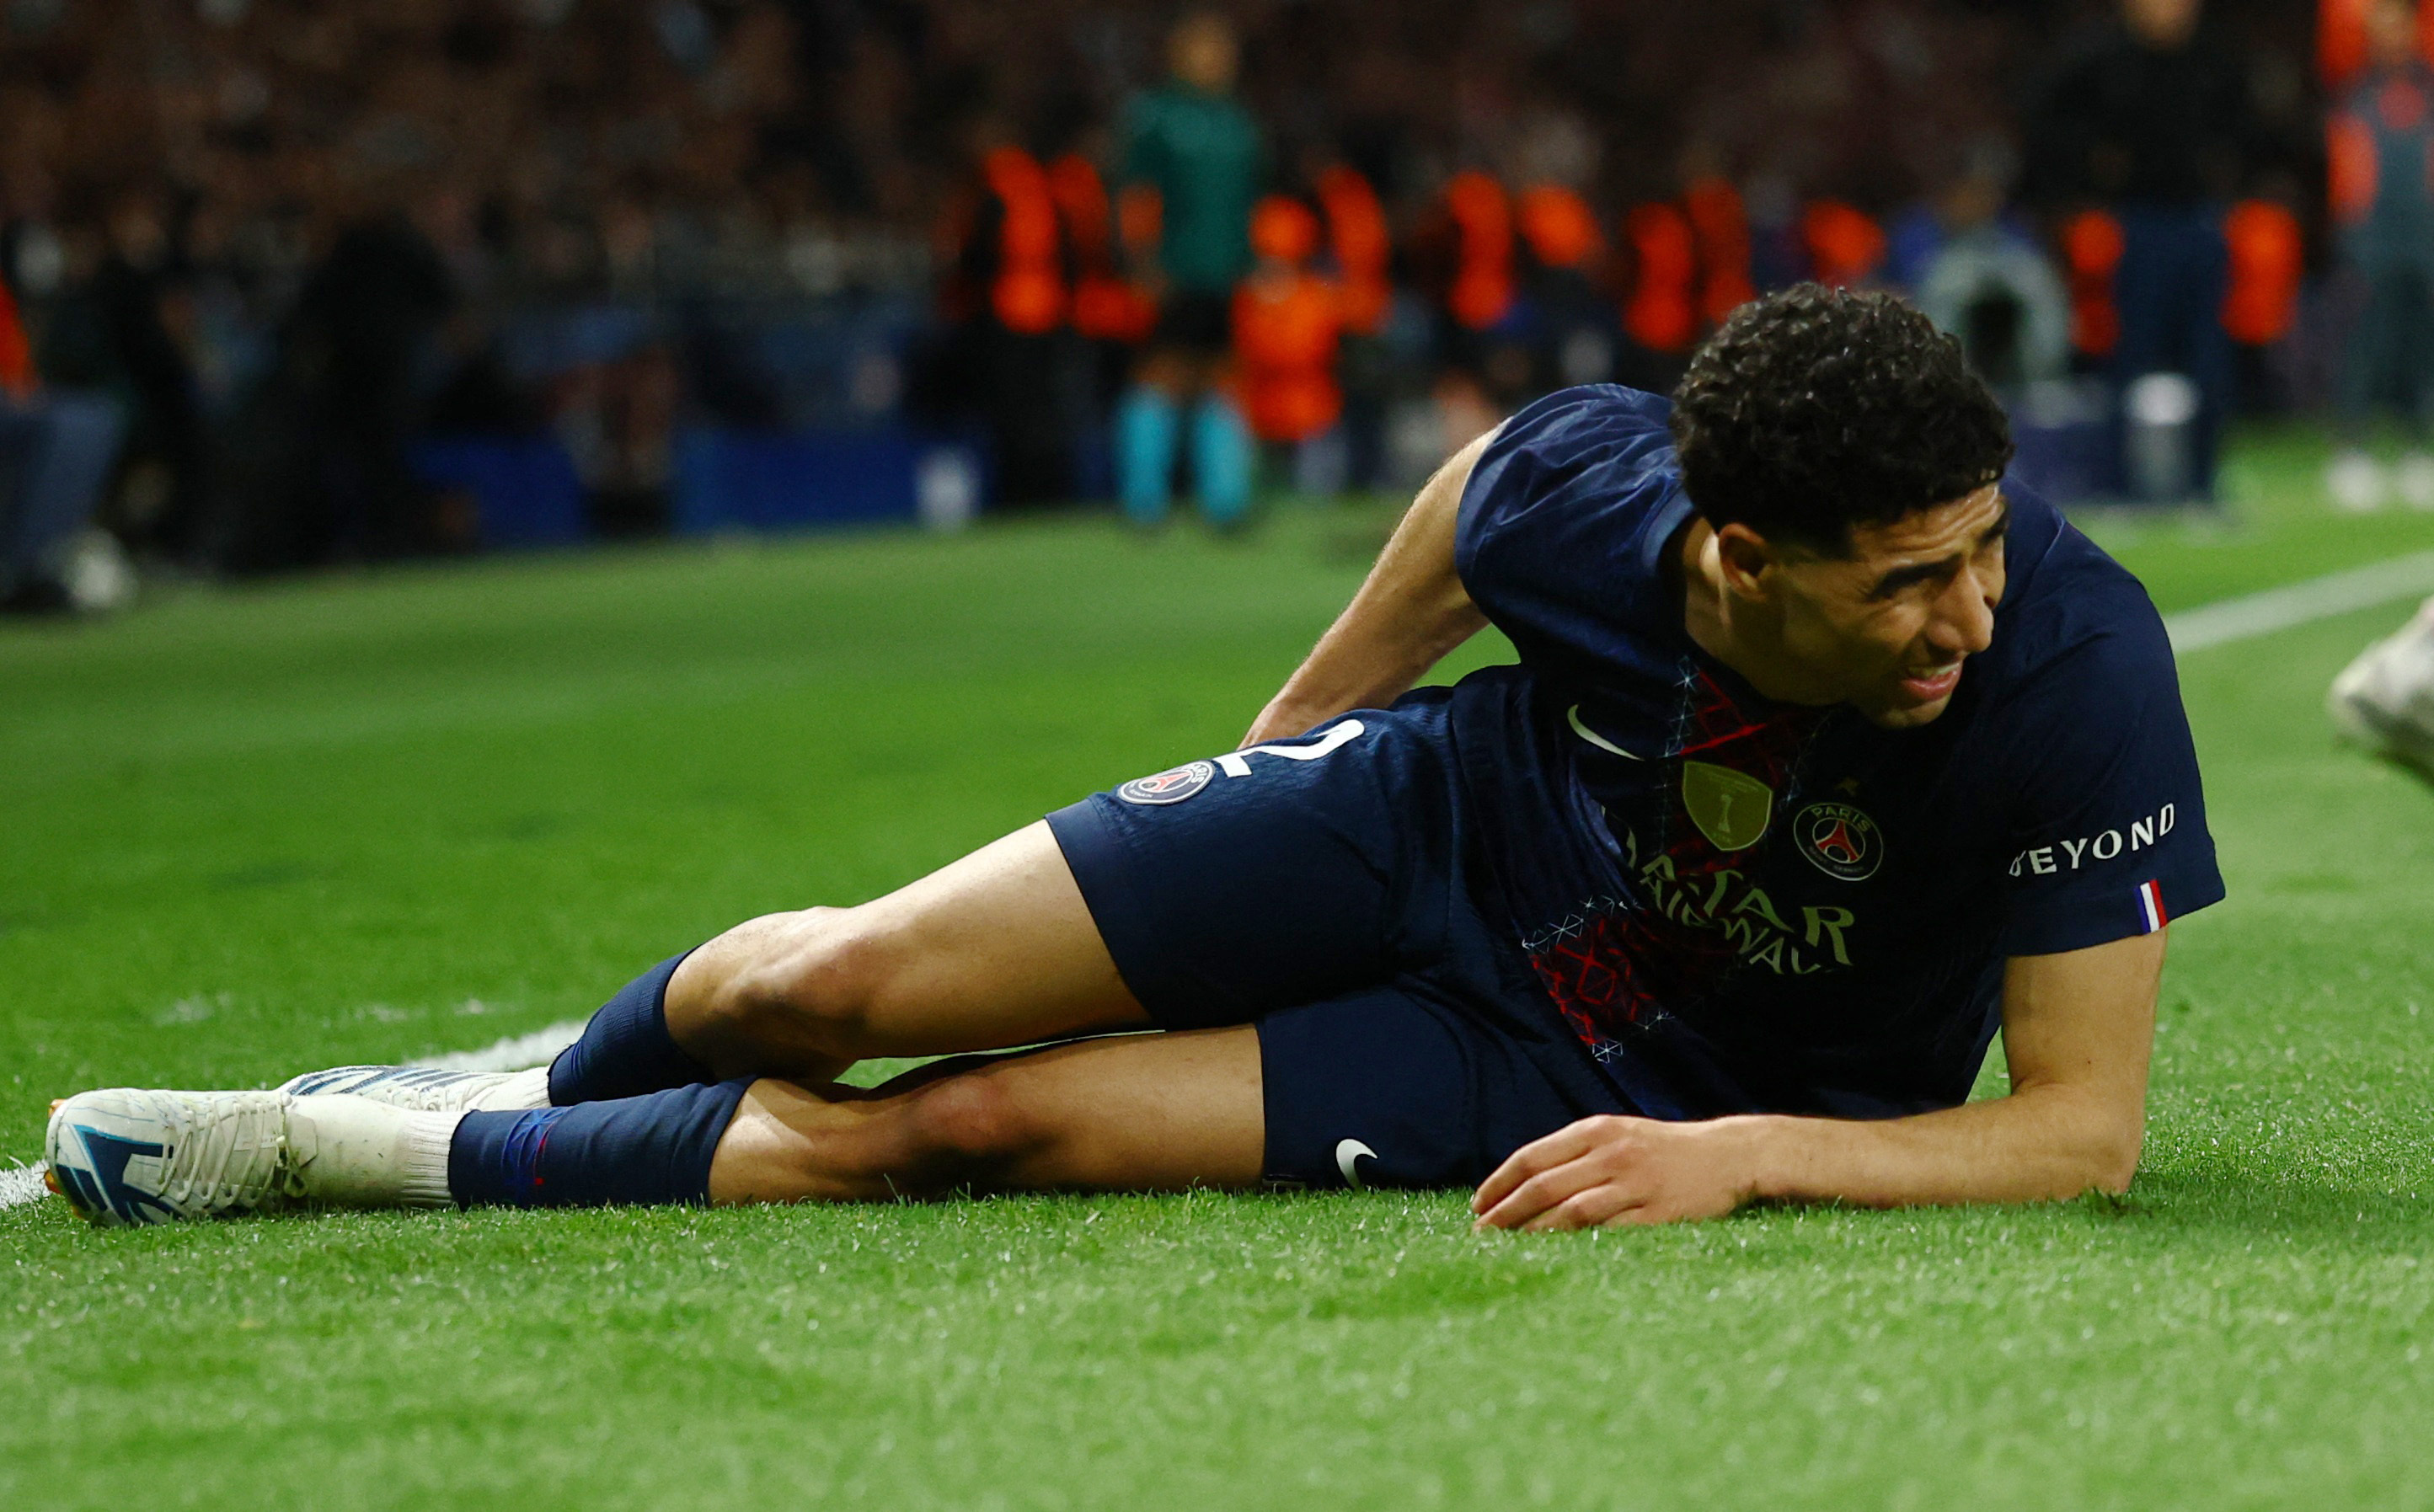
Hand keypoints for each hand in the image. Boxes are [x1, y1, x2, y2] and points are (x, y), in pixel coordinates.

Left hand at [1470, 1114, 1759, 1230]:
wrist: (1728, 1155)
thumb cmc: (1664, 1149)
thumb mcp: (1618, 1134)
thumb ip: (1576, 1152)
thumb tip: (1524, 1181)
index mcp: (1597, 1130)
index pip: (1533, 1157)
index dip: (1499, 1183)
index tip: (1478, 1205)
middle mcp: (1612, 1154)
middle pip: (1543, 1186)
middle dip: (1504, 1212)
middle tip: (1479, 1234)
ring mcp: (1635, 1185)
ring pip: (1568, 1212)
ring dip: (1531, 1233)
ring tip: (1506, 1249)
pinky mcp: (1656, 1215)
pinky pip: (1606, 1233)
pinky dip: (1575, 1245)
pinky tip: (1553, 1257)